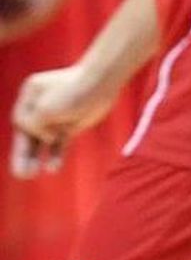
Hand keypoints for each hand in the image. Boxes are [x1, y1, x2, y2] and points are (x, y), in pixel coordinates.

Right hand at [10, 63, 117, 177]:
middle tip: (20, 175)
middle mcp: (40, 106)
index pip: (20, 120)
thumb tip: (45, 138)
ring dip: (35, 158)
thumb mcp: (44, 108)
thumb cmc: (72, 92)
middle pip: (28, 134)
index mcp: (29, 95)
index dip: (29, 132)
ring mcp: (56, 117)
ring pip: (42, 142)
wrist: (101, 84)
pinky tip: (52, 169)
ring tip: (29, 175)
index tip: (47, 134)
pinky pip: (59, 145)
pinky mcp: (71, 125)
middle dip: (23, 154)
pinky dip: (55, 156)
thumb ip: (33, 124)